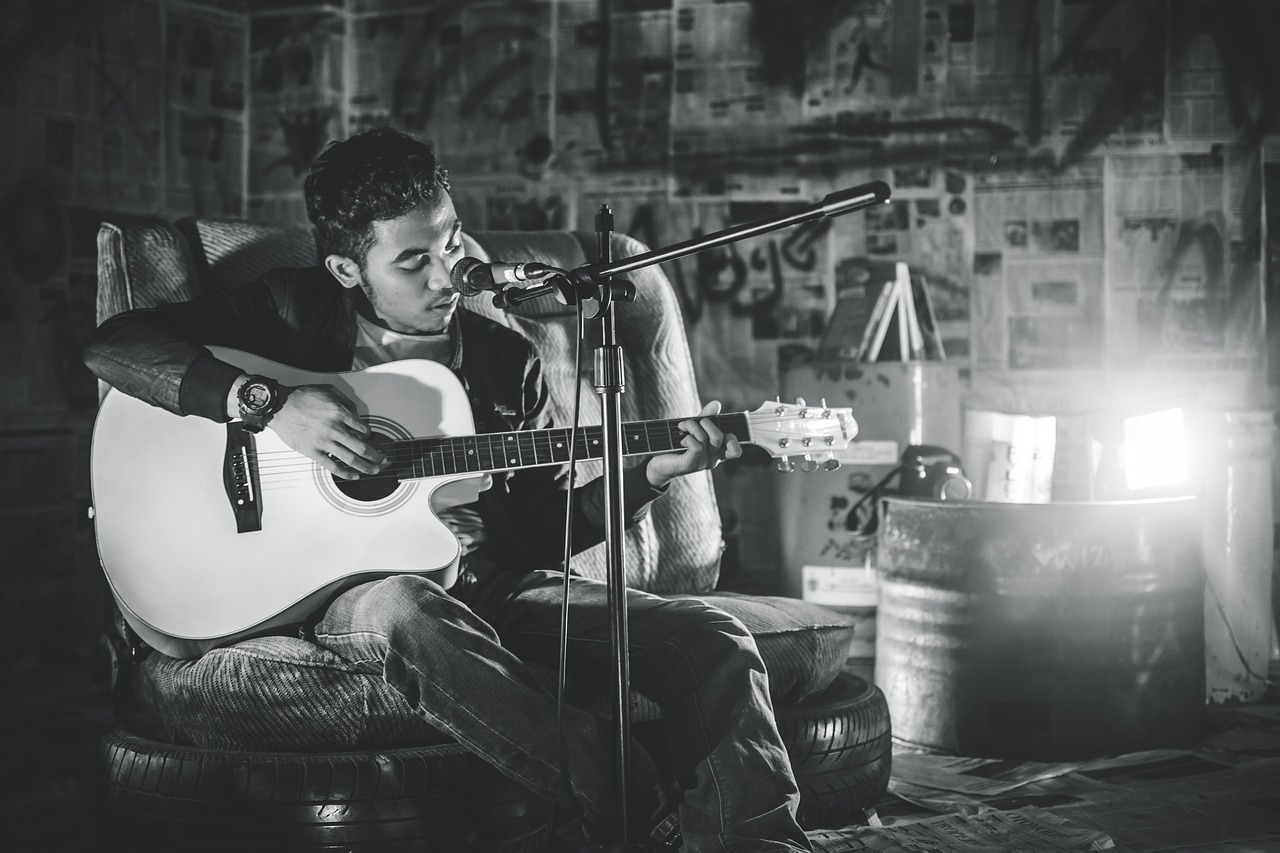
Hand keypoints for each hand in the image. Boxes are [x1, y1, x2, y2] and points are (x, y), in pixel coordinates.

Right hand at [267, 385, 386, 479]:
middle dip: (376, 456)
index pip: (363, 429)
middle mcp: (335, 429)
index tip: (370, 438)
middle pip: (362, 448)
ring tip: (373, 470)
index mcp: (340, 413)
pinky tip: (353, 475)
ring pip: (351, 459)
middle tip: (382, 460)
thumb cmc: (301, 397)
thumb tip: (356, 414)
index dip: (370, 435)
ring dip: (366, 467)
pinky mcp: (313, 452)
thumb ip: (346, 401)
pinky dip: (345, 473)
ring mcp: (324, 442)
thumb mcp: (328, 390)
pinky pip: (333, 466)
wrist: (279, 406)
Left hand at [645, 401, 741, 488]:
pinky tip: (682, 440)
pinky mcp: (689, 465)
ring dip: (691, 426)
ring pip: (704, 438)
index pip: (736, 451)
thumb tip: (717, 404)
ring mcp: (701, 464)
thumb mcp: (695, 428)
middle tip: (693, 421)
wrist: (659, 461)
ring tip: (682, 427)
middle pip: (719, 437)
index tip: (722, 429)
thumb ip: (707, 417)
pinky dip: (688, 437)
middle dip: (706, 422)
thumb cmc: (679, 444)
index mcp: (718, 452)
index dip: (733, 440)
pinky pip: (695, 447)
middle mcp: (713, 460)